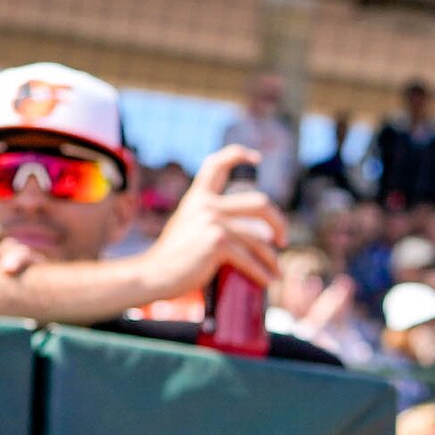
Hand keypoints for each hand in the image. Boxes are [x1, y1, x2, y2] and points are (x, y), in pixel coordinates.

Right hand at [137, 144, 288, 307]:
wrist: (153, 275)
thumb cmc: (171, 258)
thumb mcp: (186, 226)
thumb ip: (207, 219)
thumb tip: (244, 231)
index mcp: (198, 198)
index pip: (217, 164)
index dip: (238, 155)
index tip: (256, 158)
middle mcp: (206, 205)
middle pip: (260, 204)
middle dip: (278, 222)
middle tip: (282, 240)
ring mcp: (213, 222)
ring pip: (259, 239)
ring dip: (271, 258)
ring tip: (275, 271)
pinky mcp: (218, 243)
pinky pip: (250, 258)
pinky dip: (262, 272)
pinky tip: (268, 280)